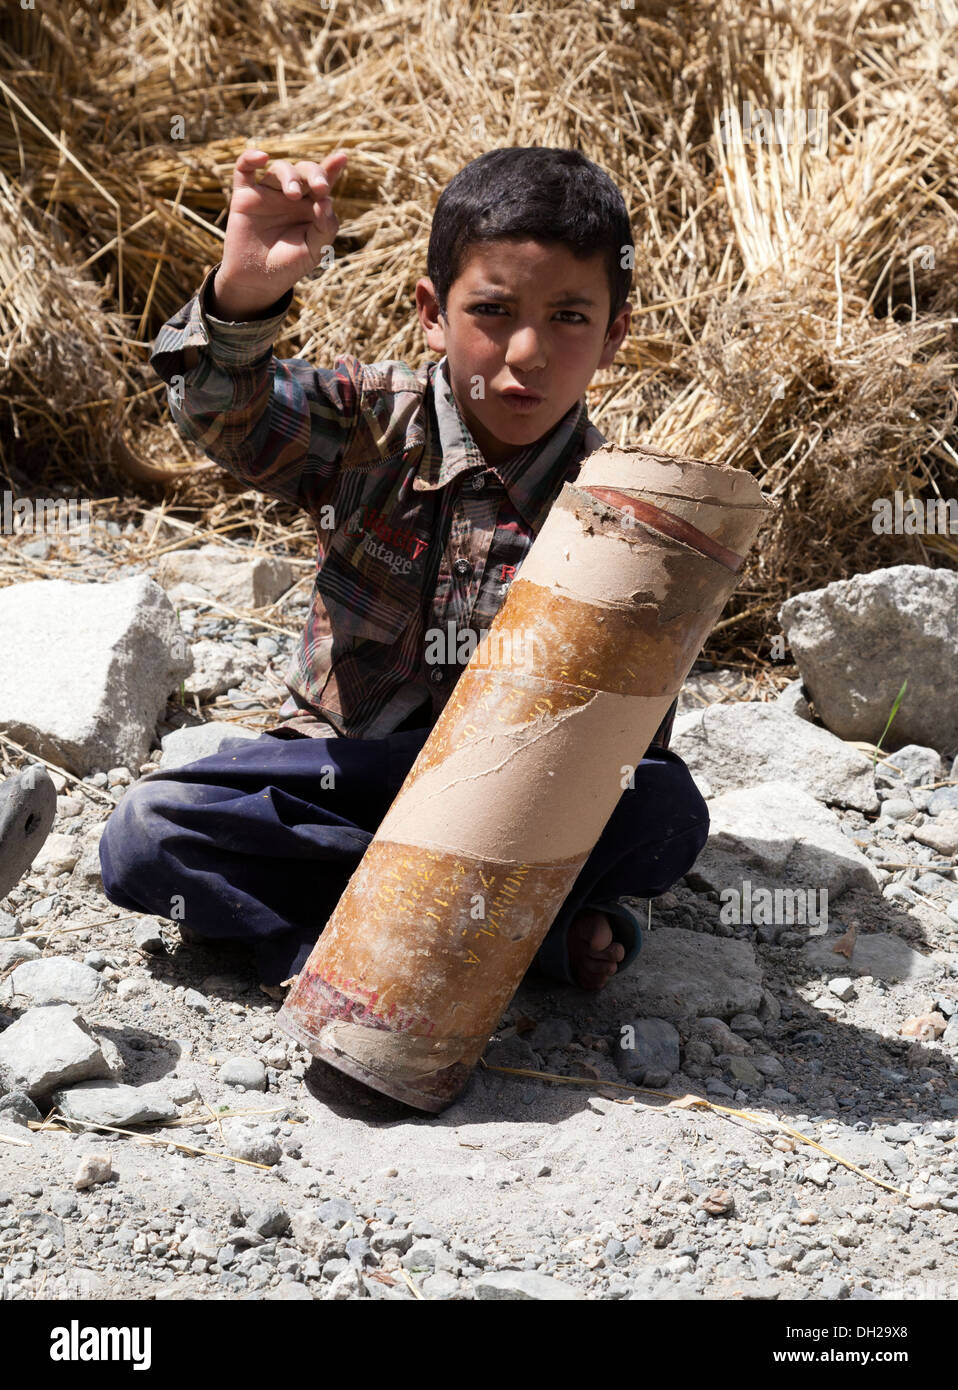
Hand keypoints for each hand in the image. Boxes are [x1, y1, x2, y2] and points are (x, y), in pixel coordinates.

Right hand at [214, 148, 347, 315]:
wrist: (258, 281)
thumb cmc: (289, 266)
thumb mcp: (315, 250)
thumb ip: (325, 226)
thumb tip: (326, 199)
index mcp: (311, 206)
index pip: (323, 182)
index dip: (332, 168)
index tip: (342, 157)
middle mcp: (290, 196)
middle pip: (304, 170)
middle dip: (314, 174)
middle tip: (319, 188)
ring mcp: (267, 194)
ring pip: (279, 169)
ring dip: (289, 176)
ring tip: (293, 195)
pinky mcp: (245, 196)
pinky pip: (244, 170)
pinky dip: (250, 158)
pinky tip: (262, 157)